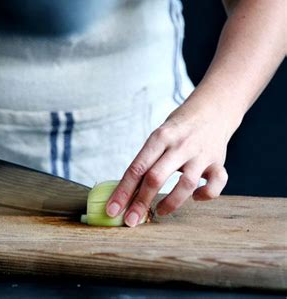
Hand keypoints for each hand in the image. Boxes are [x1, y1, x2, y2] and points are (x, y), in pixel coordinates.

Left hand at [105, 96, 239, 226]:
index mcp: (159, 137)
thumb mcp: (158, 137)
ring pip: (185, 184)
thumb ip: (147, 161)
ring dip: (170, 203)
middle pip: (155, 177)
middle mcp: (180, 145)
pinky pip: (216, 184)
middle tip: (131, 221)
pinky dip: (205, 195)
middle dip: (141, 203)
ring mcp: (201, 154)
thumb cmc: (177, 129)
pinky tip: (195, 197)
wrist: (212, 109)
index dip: (123, 191)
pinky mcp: (218, 162)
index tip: (112, 209)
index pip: (136, 168)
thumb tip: (126, 193)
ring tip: (159, 212)